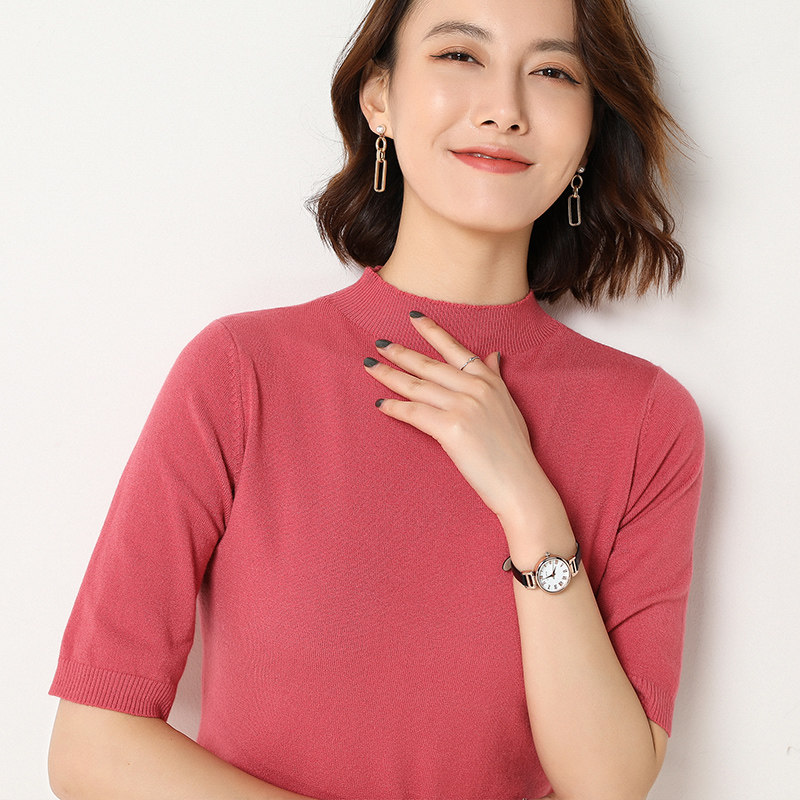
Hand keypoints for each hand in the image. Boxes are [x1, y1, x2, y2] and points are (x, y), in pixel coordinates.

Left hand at [363, 312, 558, 526]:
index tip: (413, 317)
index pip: (455, 349)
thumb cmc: (513, 449)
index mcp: (489, 381)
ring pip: (417, 386)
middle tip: (379, 344)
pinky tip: (380, 404)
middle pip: (429, 365)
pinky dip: (395, 408)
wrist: (519, 482)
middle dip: (400, 353)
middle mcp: (476, 388)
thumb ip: (496, 378)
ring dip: (390, 376)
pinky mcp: (451, 427)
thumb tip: (493, 355)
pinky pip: (414, 413)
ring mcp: (463, 406)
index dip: (432, 331)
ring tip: (370, 367)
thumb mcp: (509, 405)